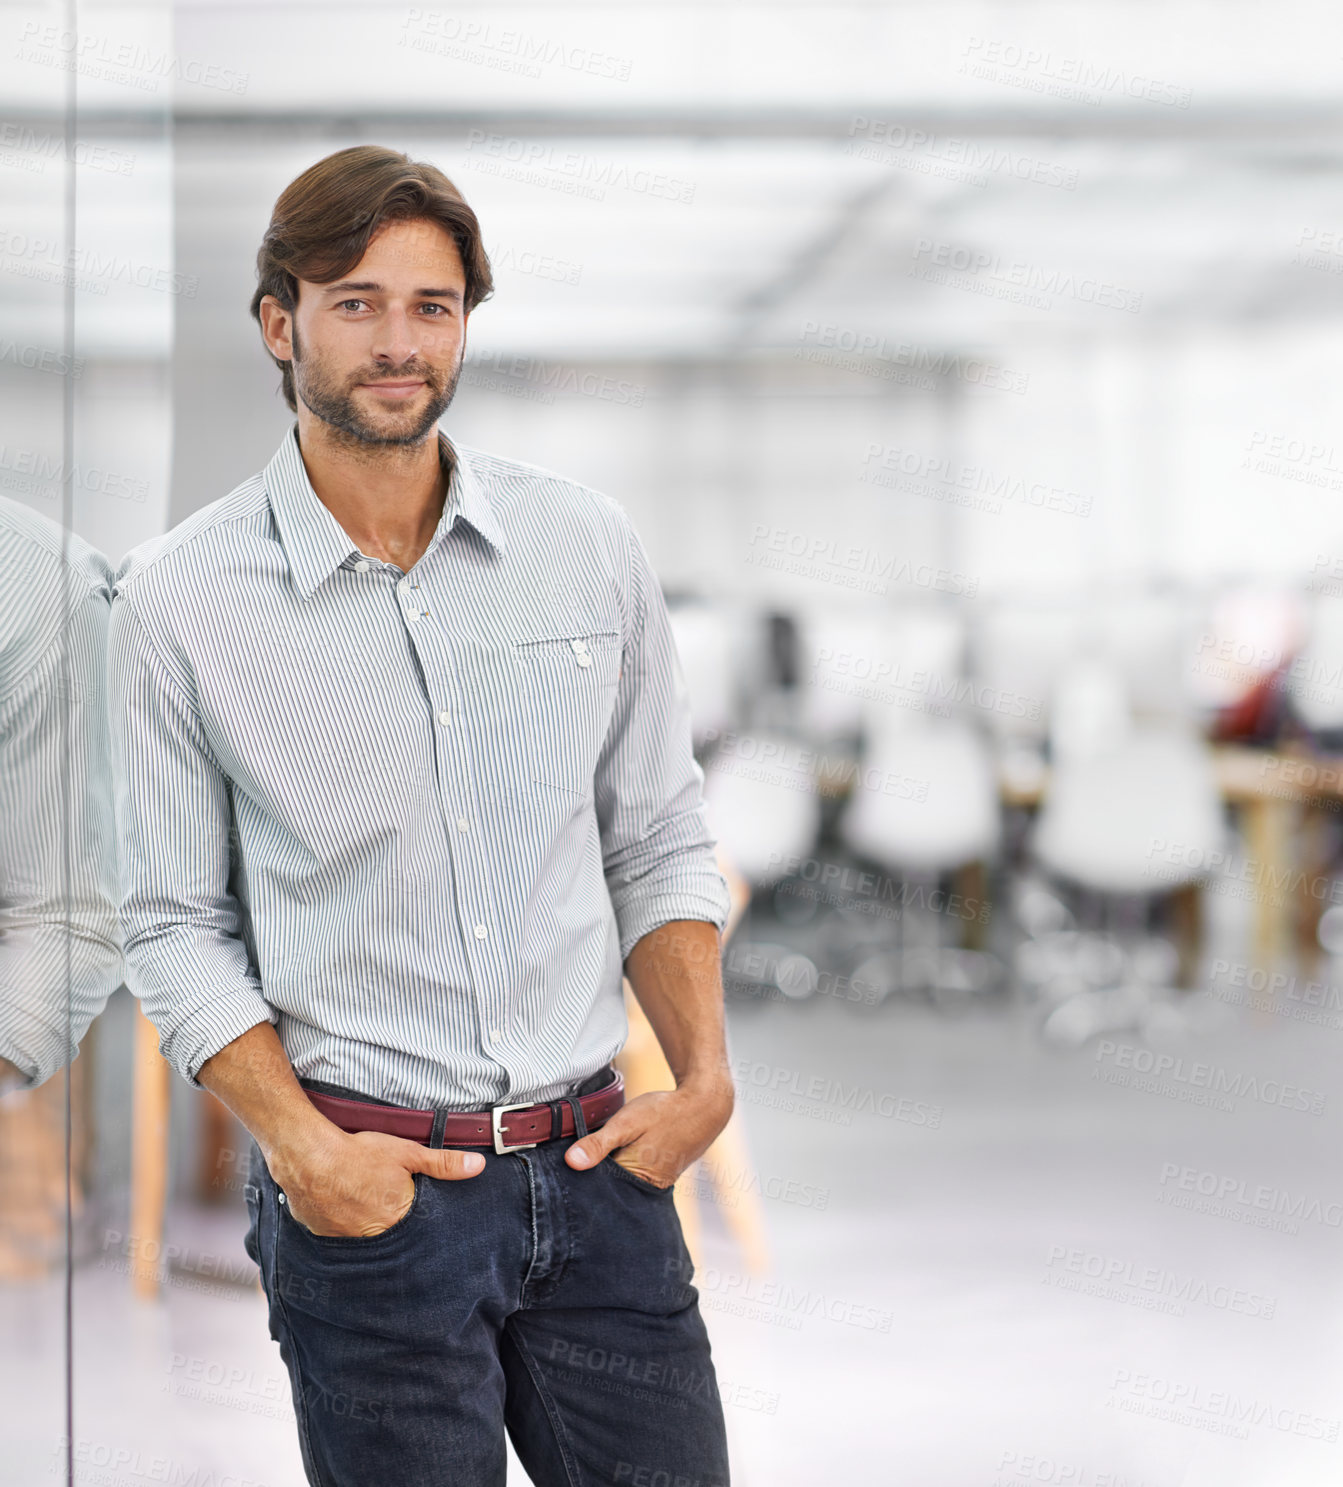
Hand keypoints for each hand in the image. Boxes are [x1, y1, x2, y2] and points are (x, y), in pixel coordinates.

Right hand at [268, 1127, 484, 1236]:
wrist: (308, 1157)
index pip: (417, 1229)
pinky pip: (339, 1236)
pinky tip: (341, 1208)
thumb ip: (443, 1164)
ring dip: (365, 1225)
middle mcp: (373, 1237)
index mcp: (398, 1219)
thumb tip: (477, 1167)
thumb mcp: (407, 1153)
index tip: (414, 1211)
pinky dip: (342, 1224)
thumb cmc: (358, 1154)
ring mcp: (345, 1240)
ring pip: (364, 1237)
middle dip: (391, 1223)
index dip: (416, 1218)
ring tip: (362, 1205)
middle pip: (391, 1235)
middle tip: (381, 1202)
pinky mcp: (323, 1236)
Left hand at [564, 1078, 733, 1188]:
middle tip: (583, 1155)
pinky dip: (623, 1166)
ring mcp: (654, 1184)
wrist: (703, 1106)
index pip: (596, 1187)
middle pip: (608, 1188)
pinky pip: (633, 1177)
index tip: (566, 1164)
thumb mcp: (627, 1122)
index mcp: (635, 1179)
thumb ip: (599, 1143)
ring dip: (609, 1169)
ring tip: (605, 1150)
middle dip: (594, 1175)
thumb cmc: (665, 1112)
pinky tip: (620, 1151)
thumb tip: (571, 1162)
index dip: (581, 1175)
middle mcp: (645, 1189)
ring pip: (620, 1182)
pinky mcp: (659, 1176)